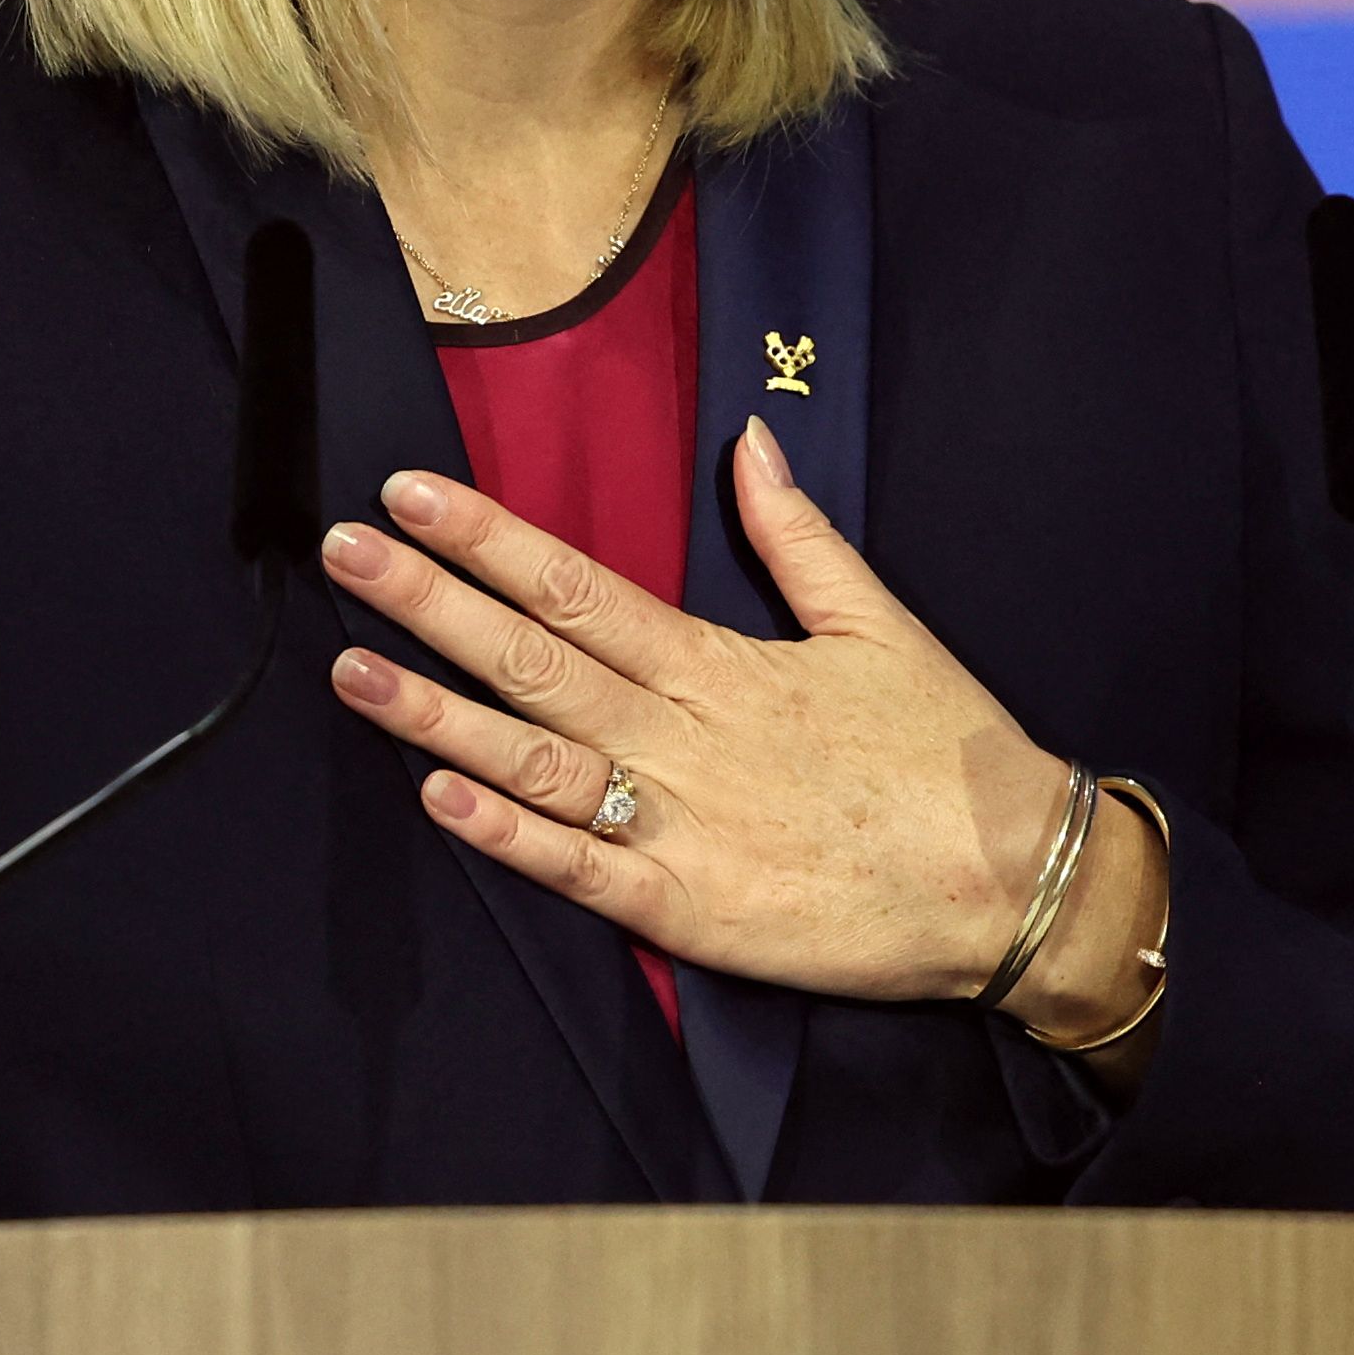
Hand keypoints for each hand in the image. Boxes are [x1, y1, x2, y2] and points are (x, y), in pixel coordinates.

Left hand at [317, 415, 1163, 1040]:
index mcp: (723, 661)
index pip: (580, 585)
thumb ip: (799, 536)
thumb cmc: (947, 755)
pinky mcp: (689, 911)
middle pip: (535, 657)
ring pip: (536, 759)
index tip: (410, 493)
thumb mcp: (879, 625)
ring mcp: (682, 825)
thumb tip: (749, 443)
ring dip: (437, 713)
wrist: (1011, 885)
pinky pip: (580, 870)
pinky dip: (507, 836)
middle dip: (429, 601)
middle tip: (342, 550)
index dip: (487, 537)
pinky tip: (438, 796)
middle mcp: (687, 734)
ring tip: (349, 670)